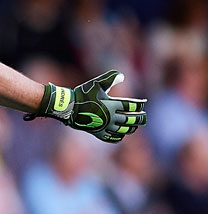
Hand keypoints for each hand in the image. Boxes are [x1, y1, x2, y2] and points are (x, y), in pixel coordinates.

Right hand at [28, 70, 146, 142]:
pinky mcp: (99, 133)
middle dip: (140, 118)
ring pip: (124, 130)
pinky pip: (113, 138)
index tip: (143, 103)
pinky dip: (120, 136)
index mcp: (111, 105)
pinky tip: (121, 134)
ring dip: (132, 128)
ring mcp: (105, 126)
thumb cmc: (82, 94)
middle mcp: (111, 117)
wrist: (68, 108)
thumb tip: (123, 76)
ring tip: (135, 125)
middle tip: (144, 117)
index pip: (131, 105)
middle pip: (131, 120)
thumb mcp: (96, 83)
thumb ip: (110, 78)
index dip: (140, 104)